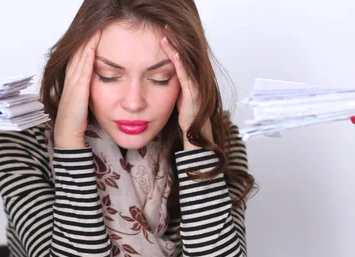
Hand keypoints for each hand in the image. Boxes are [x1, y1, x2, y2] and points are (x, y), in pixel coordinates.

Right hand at [53, 31, 100, 148]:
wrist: (68, 134)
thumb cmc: (76, 121)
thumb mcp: (82, 100)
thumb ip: (87, 90)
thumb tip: (95, 83)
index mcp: (72, 82)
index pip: (78, 58)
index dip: (85, 45)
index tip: (94, 33)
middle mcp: (70, 80)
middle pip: (78, 54)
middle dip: (86, 39)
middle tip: (95, 25)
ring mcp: (73, 85)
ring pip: (79, 59)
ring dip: (87, 44)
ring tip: (96, 30)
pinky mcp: (77, 92)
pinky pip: (82, 72)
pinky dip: (86, 59)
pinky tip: (91, 49)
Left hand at [160, 31, 211, 148]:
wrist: (195, 132)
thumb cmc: (185, 115)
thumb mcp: (176, 96)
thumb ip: (172, 84)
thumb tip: (159, 76)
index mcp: (189, 79)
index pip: (179, 58)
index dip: (172, 45)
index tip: (163, 32)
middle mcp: (194, 79)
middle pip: (183, 55)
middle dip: (174, 40)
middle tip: (164, 26)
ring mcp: (195, 84)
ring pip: (184, 60)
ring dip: (174, 46)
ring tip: (165, 33)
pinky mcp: (194, 91)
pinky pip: (184, 72)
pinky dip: (177, 59)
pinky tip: (170, 49)